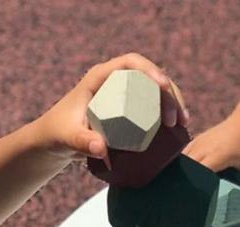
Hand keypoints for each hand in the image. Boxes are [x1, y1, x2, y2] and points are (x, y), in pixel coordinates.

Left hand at [34, 53, 188, 161]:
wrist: (57, 141)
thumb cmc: (59, 133)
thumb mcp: (69, 137)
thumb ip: (82, 142)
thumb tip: (101, 149)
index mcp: (101, 77)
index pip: (130, 63)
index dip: (150, 71)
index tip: (163, 87)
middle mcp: (116, 82)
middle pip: (149, 77)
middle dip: (169, 93)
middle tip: (176, 120)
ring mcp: (124, 96)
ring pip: (155, 92)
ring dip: (174, 104)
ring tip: (183, 125)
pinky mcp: (130, 111)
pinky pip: (154, 106)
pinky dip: (168, 115)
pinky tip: (179, 128)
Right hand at [184, 113, 239, 198]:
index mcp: (217, 155)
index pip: (198, 173)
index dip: (195, 186)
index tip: (195, 199)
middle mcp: (204, 148)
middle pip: (186, 168)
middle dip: (186, 183)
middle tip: (187, 198)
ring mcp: (198, 142)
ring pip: (182, 161)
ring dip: (183, 174)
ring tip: (183, 188)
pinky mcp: (196, 139)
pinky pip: (183, 154)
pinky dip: (182, 165)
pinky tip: (184, 174)